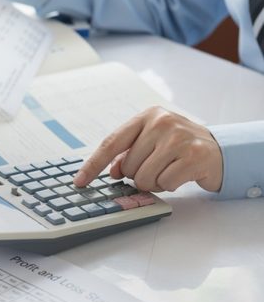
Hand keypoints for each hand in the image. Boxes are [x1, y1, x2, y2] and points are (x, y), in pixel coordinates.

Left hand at [74, 106, 222, 192]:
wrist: (221, 150)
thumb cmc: (179, 147)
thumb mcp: (152, 143)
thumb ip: (128, 155)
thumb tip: (112, 171)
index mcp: (146, 116)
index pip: (111, 142)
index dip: (93, 164)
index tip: (79, 181)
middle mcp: (161, 122)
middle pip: (127, 167)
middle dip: (138, 175)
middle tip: (158, 166)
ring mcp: (179, 138)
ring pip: (144, 178)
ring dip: (154, 182)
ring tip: (169, 170)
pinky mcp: (194, 156)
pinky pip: (165, 184)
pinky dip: (170, 185)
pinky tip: (181, 174)